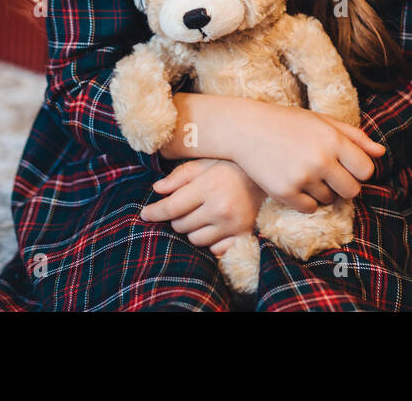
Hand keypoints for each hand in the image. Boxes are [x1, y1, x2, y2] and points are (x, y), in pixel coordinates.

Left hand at [139, 159, 266, 255]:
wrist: (267, 177)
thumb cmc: (231, 166)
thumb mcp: (204, 163)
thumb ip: (180, 176)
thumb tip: (157, 190)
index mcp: (208, 187)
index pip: (171, 207)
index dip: (154, 212)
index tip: (144, 214)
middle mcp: (220, 209)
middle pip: (181, 226)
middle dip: (177, 217)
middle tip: (184, 206)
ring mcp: (232, 225)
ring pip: (195, 240)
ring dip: (192, 229)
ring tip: (200, 215)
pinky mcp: (242, 236)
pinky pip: (215, 249)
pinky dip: (210, 241)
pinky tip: (214, 226)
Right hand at [231, 102, 384, 213]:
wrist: (244, 129)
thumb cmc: (286, 122)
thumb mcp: (321, 121)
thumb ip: (353, 136)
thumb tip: (381, 153)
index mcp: (333, 140)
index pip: (366, 170)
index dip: (358, 170)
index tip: (345, 166)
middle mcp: (320, 160)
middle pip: (352, 191)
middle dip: (343, 186)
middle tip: (326, 173)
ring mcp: (302, 178)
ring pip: (329, 200)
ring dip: (321, 191)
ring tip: (304, 172)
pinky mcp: (285, 192)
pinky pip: (309, 208)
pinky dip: (304, 200)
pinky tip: (294, 183)